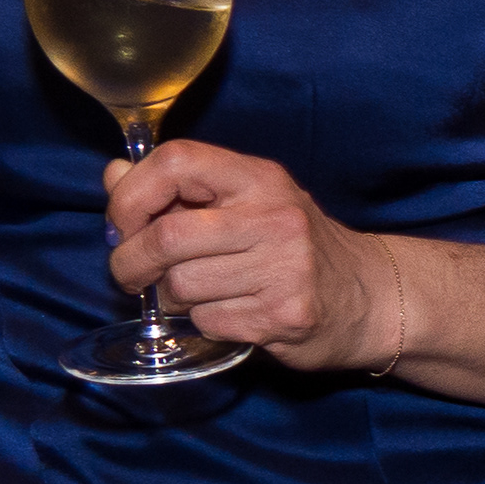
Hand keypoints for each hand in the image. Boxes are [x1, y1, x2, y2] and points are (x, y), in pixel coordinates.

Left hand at [104, 139, 391, 367]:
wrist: (369, 295)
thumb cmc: (295, 246)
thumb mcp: (245, 202)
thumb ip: (179, 189)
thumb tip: (115, 173)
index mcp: (259, 178)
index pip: (176, 161)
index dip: (131, 193)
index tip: (123, 223)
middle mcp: (274, 216)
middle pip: (167, 237)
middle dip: (130, 262)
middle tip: (130, 274)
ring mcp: (283, 267)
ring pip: (181, 286)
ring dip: (173, 297)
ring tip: (200, 293)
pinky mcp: (284, 315)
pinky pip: (207, 321)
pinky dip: (204, 322)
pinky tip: (231, 313)